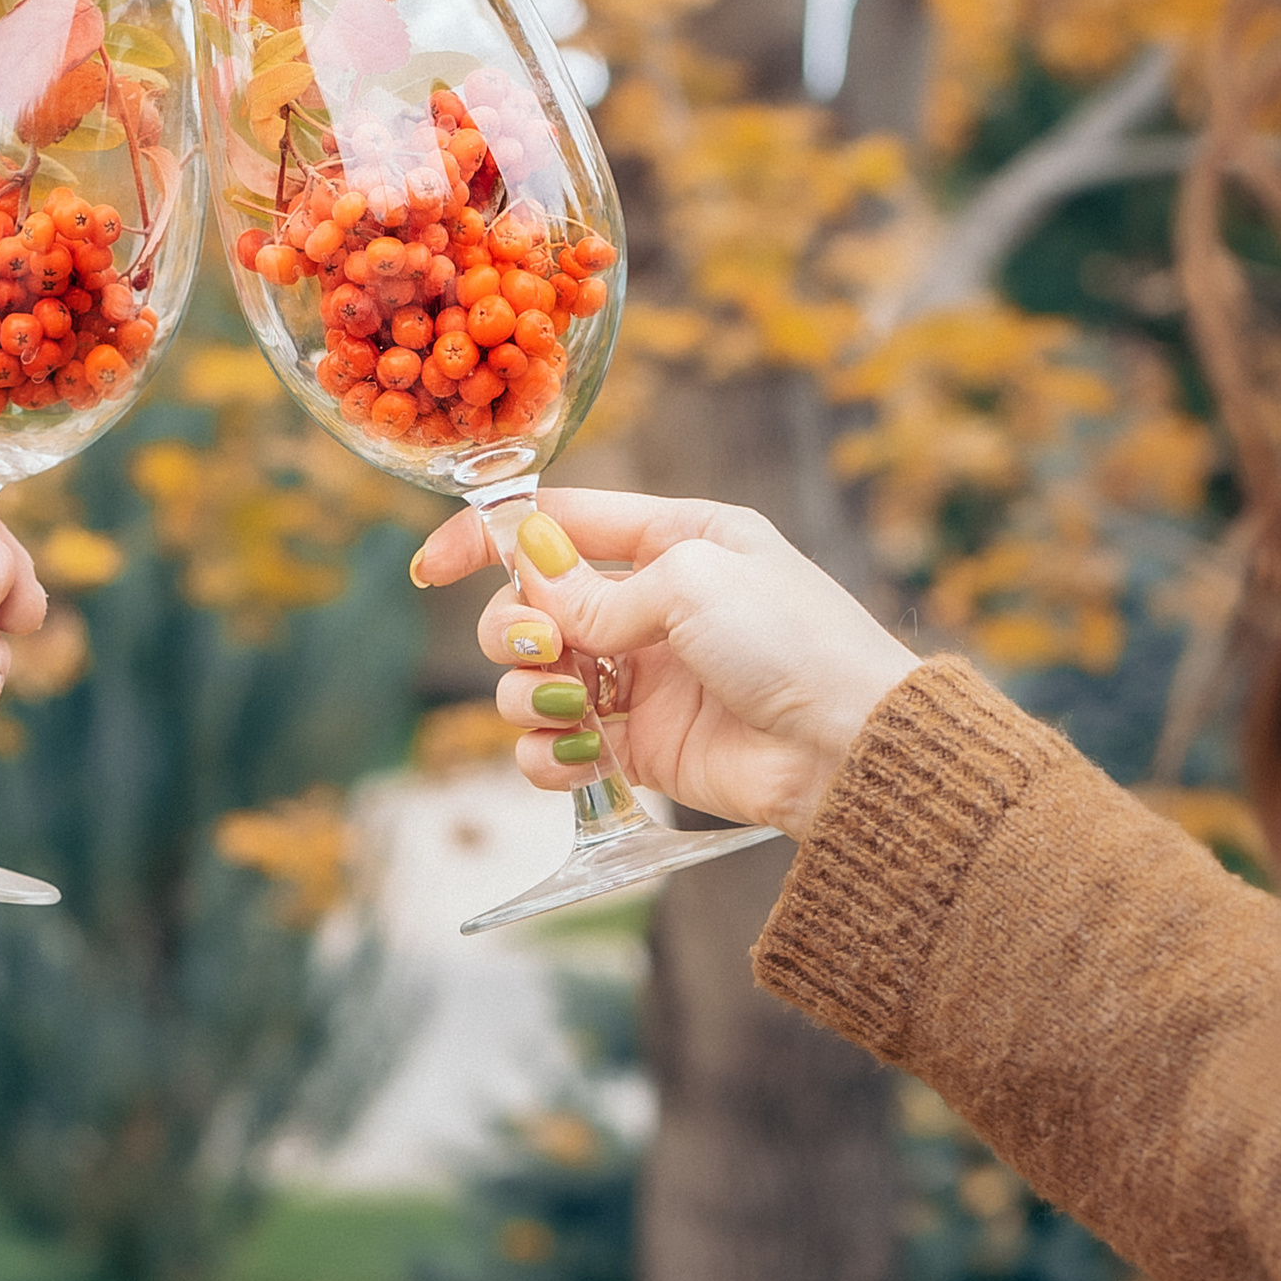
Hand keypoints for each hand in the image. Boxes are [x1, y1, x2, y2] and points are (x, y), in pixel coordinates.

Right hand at [414, 489, 918, 840]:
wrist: (848, 751)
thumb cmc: (794, 644)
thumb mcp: (693, 582)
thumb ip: (598, 589)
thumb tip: (531, 585)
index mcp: (675, 539)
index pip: (558, 523)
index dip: (486, 539)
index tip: (431, 568)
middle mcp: (651, 605)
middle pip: (528, 607)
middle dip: (514, 630)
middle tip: (545, 652)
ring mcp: (640, 679)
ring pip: (531, 681)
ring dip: (528, 697)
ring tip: (573, 712)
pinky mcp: (638, 747)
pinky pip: (555, 747)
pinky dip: (549, 755)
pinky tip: (581, 756)